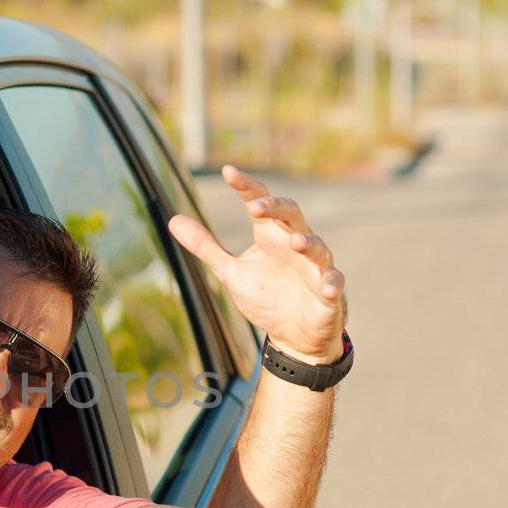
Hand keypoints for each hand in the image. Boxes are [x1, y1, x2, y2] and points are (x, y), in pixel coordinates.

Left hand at [168, 165, 346, 365]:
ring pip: (317, 247)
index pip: (260, 203)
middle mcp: (295, 245)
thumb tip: (173, 219)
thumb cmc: (267, 296)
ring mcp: (314, 267)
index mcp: (270, 236)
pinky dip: (332, 283)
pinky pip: (334, 283)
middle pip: (291, 215)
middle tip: (255, 208)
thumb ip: (206, 247)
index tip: (227, 172)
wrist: (294, 335)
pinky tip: (327, 288)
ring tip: (294, 243)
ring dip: (307, 243)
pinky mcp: (329, 292)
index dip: (246, 187)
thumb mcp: (231, 273)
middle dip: (276, 208)